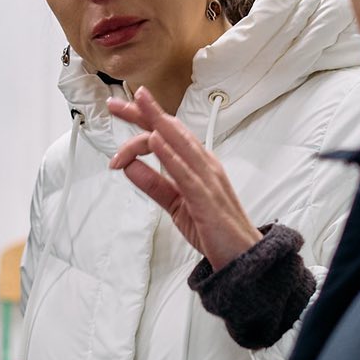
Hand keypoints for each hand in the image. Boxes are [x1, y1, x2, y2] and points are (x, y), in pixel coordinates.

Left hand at [107, 87, 262, 270]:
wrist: (243, 256)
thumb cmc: (214, 229)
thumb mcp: (175, 204)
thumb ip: (154, 185)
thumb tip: (129, 166)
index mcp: (198, 164)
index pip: (168, 134)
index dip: (143, 119)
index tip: (118, 111)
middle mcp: (204, 164)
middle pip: (171, 130)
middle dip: (143, 113)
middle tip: (115, 102)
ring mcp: (207, 179)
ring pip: (180, 144)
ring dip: (156, 123)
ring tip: (137, 104)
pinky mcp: (206, 198)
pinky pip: (185, 173)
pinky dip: (170, 156)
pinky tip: (155, 141)